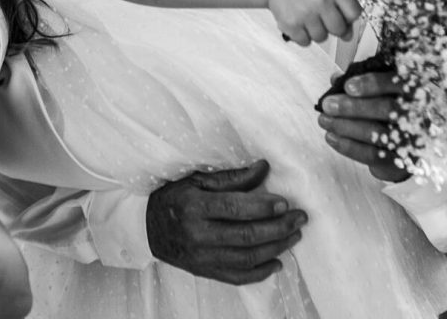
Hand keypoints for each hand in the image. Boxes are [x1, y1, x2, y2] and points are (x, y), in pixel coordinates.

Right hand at [145, 160, 306, 284]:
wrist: (147, 228)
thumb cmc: (174, 198)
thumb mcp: (197, 180)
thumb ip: (232, 178)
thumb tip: (264, 168)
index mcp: (194, 206)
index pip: (235, 208)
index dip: (263, 207)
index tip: (285, 203)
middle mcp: (198, 234)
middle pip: (246, 236)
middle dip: (279, 228)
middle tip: (299, 219)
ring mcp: (201, 257)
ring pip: (246, 258)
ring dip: (276, 248)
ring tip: (293, 236)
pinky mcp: (204, 271)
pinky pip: (237, 277)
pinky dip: (260, 272)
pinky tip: (277, 262)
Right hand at [268, 0, 360, 45]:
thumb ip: (342, 7)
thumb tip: (348, 36)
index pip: (354, 13)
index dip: (348, 18)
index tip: (340, 15)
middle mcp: (321, 0)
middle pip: (340, 30)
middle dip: (333, 28)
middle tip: (322, 18)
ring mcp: (305, 13)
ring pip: (322, 38)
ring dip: (316, 32)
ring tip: (307, 17)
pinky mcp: (291, 24)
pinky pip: (305, 42)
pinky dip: (302, 36)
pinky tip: (298, 22)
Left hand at [317, 72, 409, 182]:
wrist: (411, 146)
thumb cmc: (391, 110)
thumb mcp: (381, 91)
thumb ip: (360, 82)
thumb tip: (336, 78)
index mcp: (416, 91)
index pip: (398, 82)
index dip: (373, 84)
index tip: (348, 86)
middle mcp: (419, 114)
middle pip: (388, 109)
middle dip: (353, 107)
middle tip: (327, 105)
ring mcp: (412, 139)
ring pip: (379, 133)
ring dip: (346, 126)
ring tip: (324, 120)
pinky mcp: (401, 161)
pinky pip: (373, 155)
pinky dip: (349, 147)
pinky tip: (331, 137)